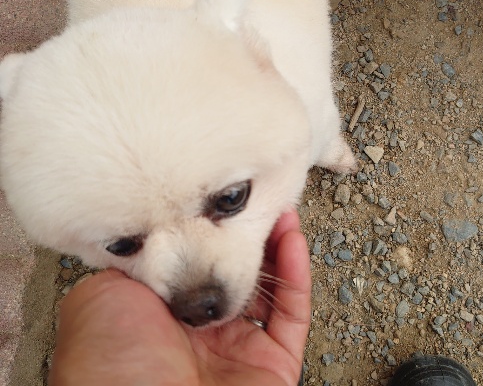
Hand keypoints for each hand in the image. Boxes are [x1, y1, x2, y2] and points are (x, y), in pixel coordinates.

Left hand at [49, 210, 310, 385]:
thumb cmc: (112, 367)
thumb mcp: (100, 297)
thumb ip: (134, 265)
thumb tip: (156, 242)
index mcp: (158, 318)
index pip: (196, 264)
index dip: (212, 230)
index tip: (222, 199)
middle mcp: (198, 332)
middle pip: (234, 273)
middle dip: (248, 234)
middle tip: (259, 199)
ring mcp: (238, 349)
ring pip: (269, 290)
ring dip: (277, 247)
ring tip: (281, 209)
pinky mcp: (273, 364)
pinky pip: (293, 315)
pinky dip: (298, 275)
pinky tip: (293, 237)